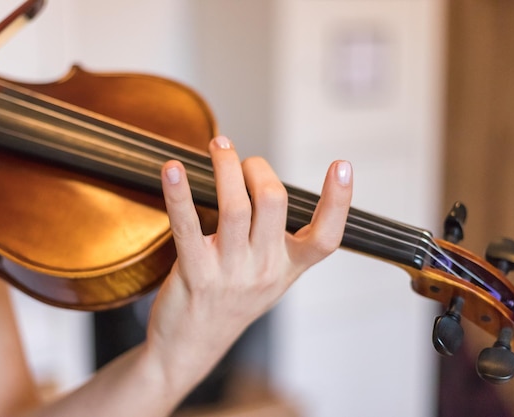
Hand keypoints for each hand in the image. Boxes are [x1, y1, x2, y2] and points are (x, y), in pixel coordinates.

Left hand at [145, 135, 352, 395]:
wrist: (191, 347)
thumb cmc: (230, 303)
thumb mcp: (267, 277)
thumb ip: (275, 238)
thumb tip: (263, 182)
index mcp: (288, 268)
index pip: (325, 238)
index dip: (338, 202)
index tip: (342, 166)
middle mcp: (264, 270)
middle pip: (273, 204)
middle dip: (257, 168)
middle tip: (242, 158)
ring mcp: (229, 273)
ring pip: (235, 207)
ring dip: (226, 167)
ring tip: (219, 145)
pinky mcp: (194, 274)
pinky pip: (188, 226)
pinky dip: (179, 194)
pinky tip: (171, 170)